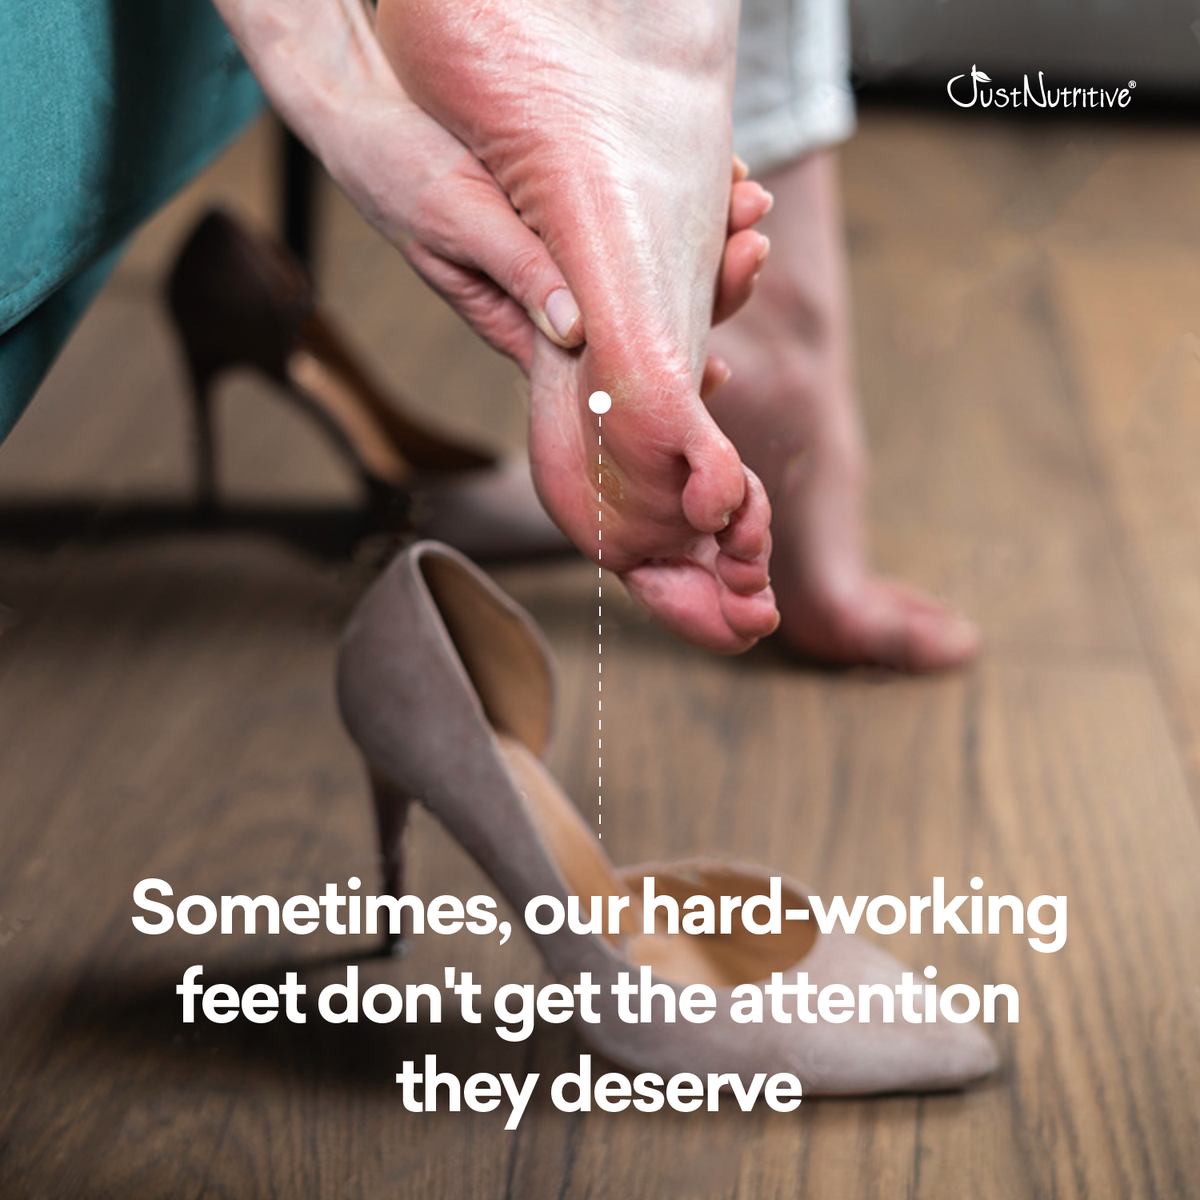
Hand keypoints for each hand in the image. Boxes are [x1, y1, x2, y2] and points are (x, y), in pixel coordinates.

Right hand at [213, 0, 771, 372]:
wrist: (369, 124)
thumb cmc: (399, 174)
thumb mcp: (456, 220)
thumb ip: (517, 272)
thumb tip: (575, 333)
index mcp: (521, 326)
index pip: (604, 372)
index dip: (664, 374)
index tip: (717, 367)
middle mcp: (552, 308)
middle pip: (642, 326)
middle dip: (707, 294)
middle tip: (752, 243)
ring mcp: (563, 267)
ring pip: (648, 278)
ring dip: (704, 248)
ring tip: (751, 201)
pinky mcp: (566, 225)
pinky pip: (635, 233)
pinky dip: (679, 212)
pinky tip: (718, 184)